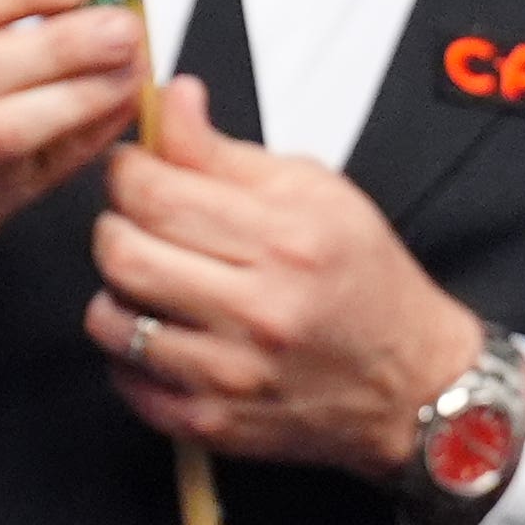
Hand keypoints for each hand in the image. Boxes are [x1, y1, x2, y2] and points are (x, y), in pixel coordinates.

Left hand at [82, 75, 483, 477]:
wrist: (411, 382)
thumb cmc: (365, 280)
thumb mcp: (314, 191)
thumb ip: (226, 151)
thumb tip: (173, 101)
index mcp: (285, 240)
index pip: (156, 195)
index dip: (127, 171)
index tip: (134, 168)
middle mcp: (258, 311)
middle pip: (123, 254)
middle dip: (114, 225)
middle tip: (137, 222)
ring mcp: (232, 375)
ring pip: (113, 319)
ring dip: (116, 290)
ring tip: (151, 278)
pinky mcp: (213, 423)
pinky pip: (126, 379)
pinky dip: (128, 349)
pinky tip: (163, 329)